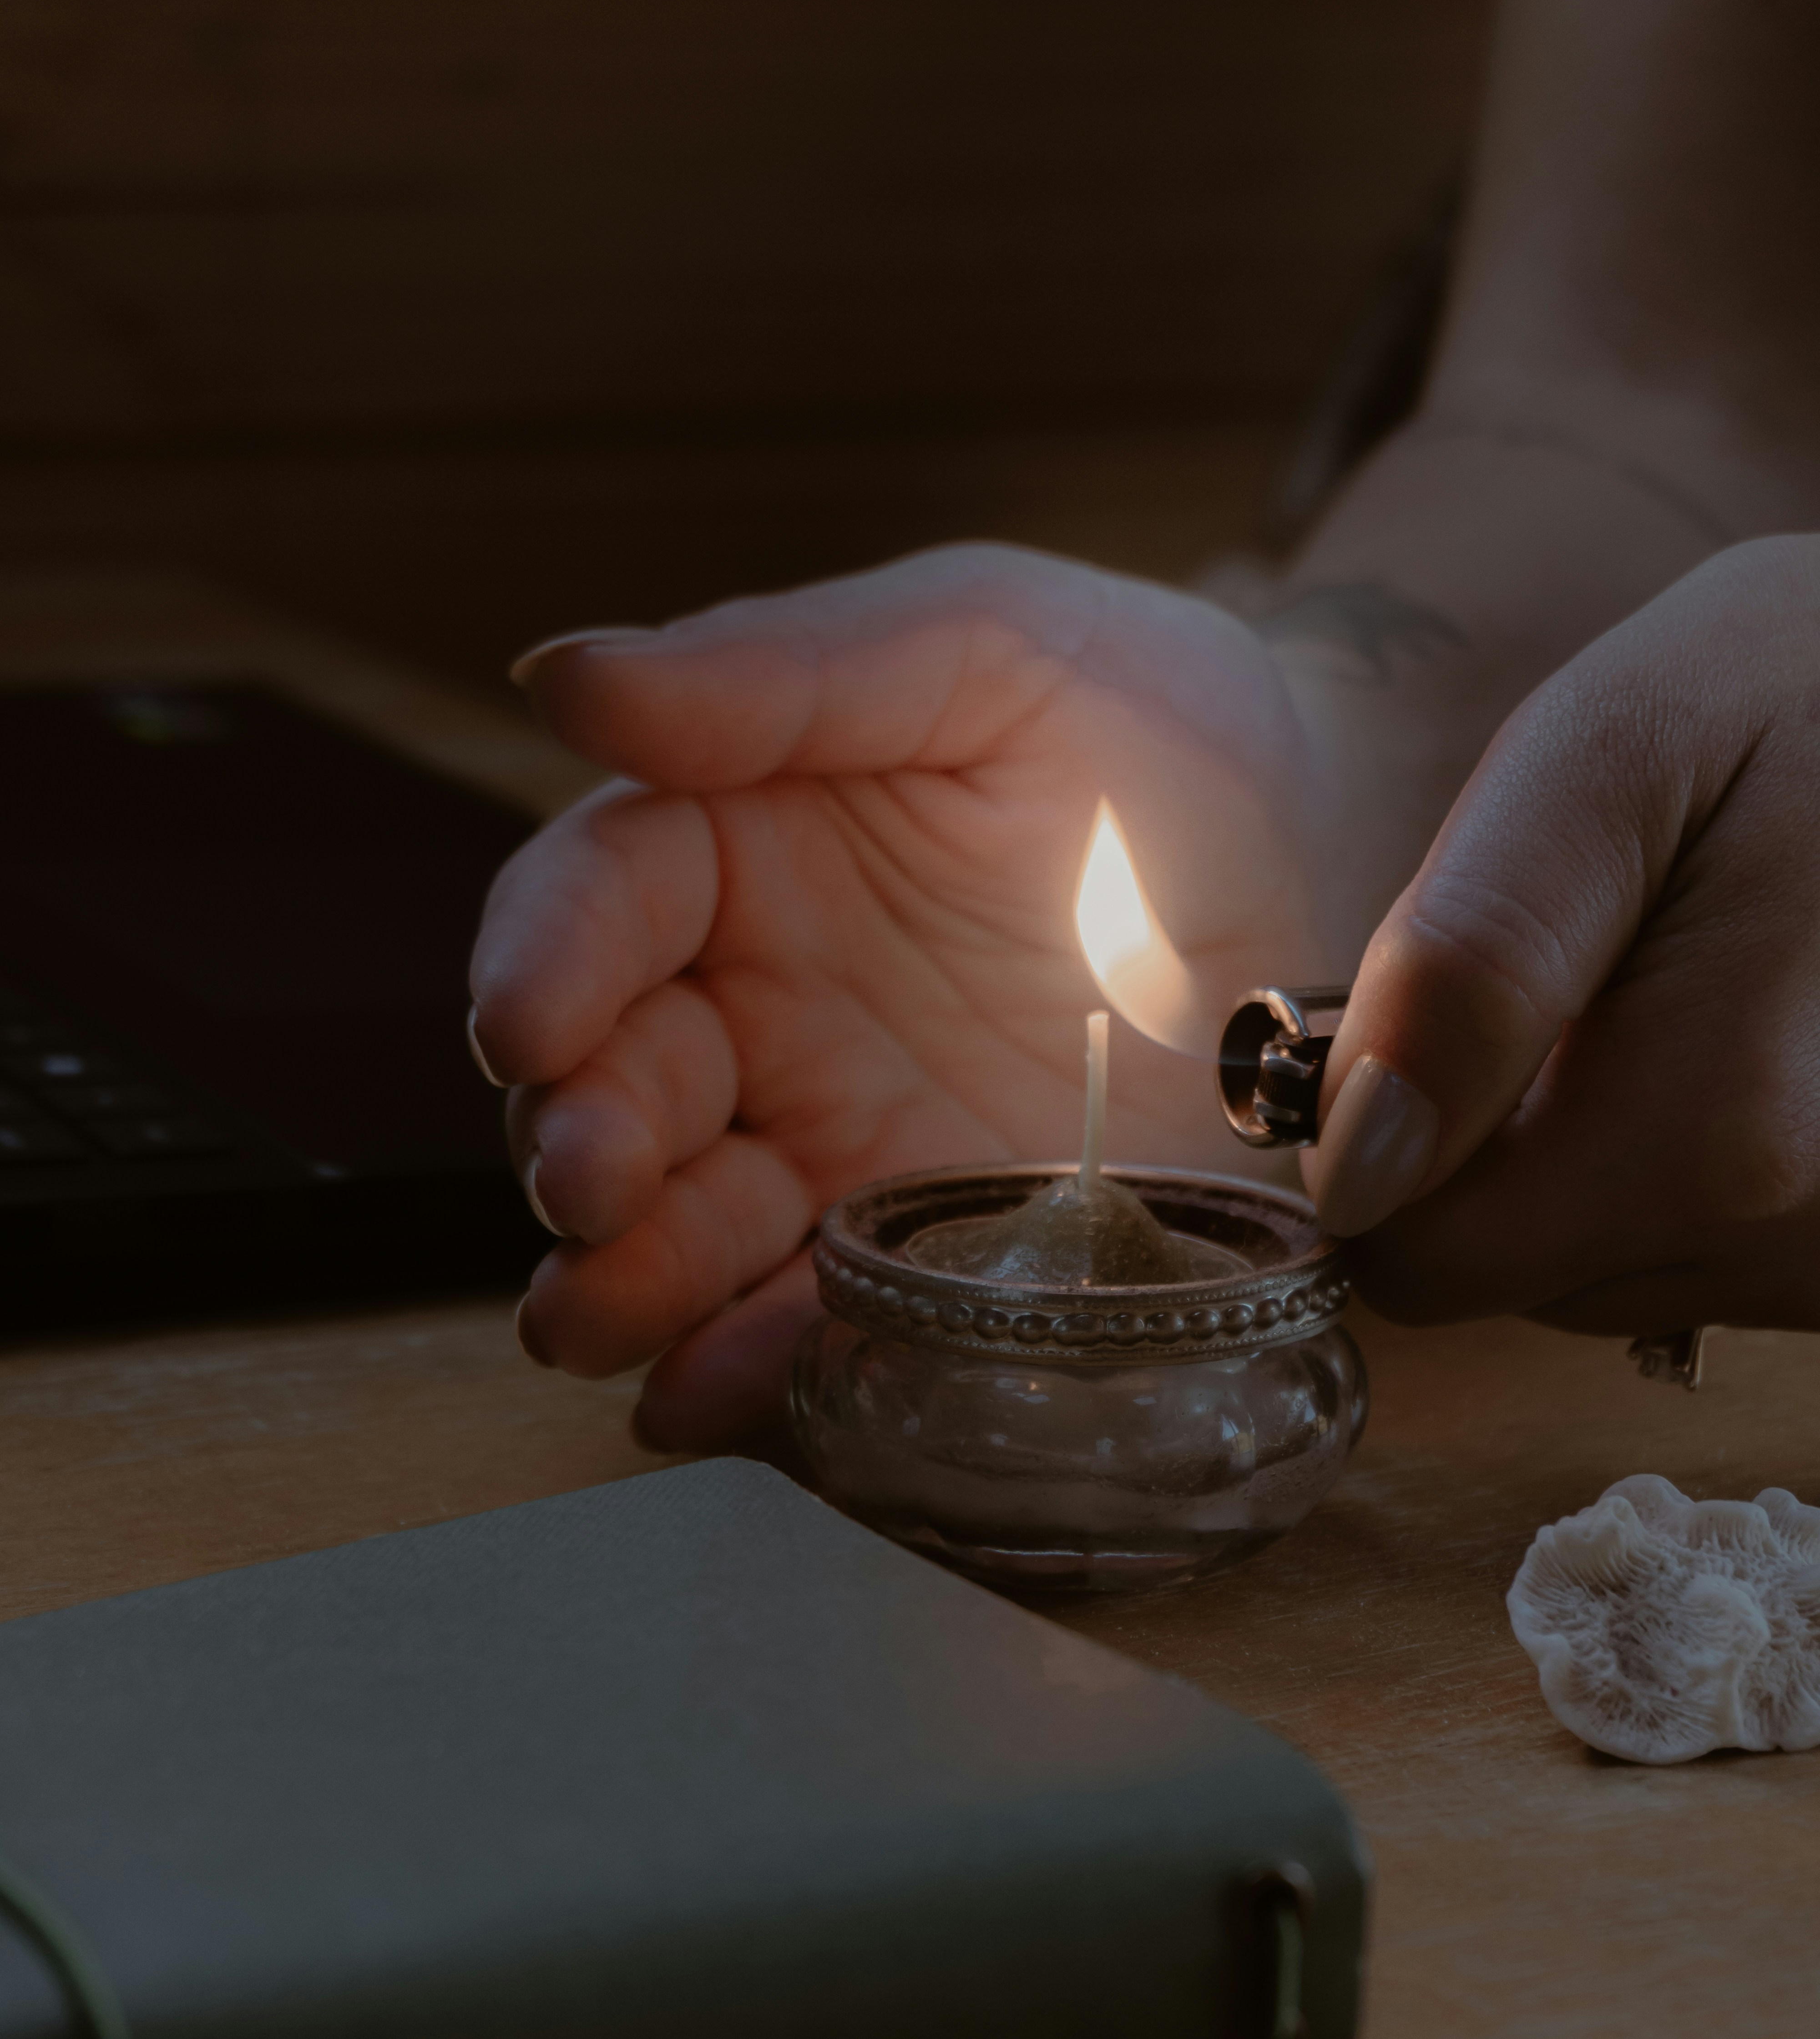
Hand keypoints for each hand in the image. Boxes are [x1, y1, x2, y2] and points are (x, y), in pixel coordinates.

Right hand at [471, 544, 1334, 1443]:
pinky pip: (826, 1311)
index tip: (524, 1021)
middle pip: (614, 1086)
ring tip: (597, 1324)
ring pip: (685, 1226)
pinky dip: (760, 1362)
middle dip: (581, 1145)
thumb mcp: (978, 643)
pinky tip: (705, 1395)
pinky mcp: (934, 1244)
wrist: (1327, 850)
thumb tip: (563, 678)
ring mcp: (836, 1140)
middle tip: (586, 1181)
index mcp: (735, 846)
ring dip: (628, 1282)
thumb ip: (784, 669)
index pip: (595, 904)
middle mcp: (756, 1008)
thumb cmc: (1144, 715)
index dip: (544, 962)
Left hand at [1305, 536, 1819, 1340]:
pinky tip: (1759, 1035)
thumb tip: (1355, 1168)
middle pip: (1517, 1276)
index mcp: (1715, 1137)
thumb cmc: (1801, 691)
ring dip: (1606, 1149)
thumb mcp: (1606, 760)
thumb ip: (1470, 963)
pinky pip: (1710, 1259)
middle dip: (1510, 1135)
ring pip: (1610, 1274)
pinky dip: (1694, 1162)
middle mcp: (1800, 1238)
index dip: (1388, 1141)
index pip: (1427, 1261)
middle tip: (1602, 968)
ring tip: (1701, 986)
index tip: (1454, 1010)